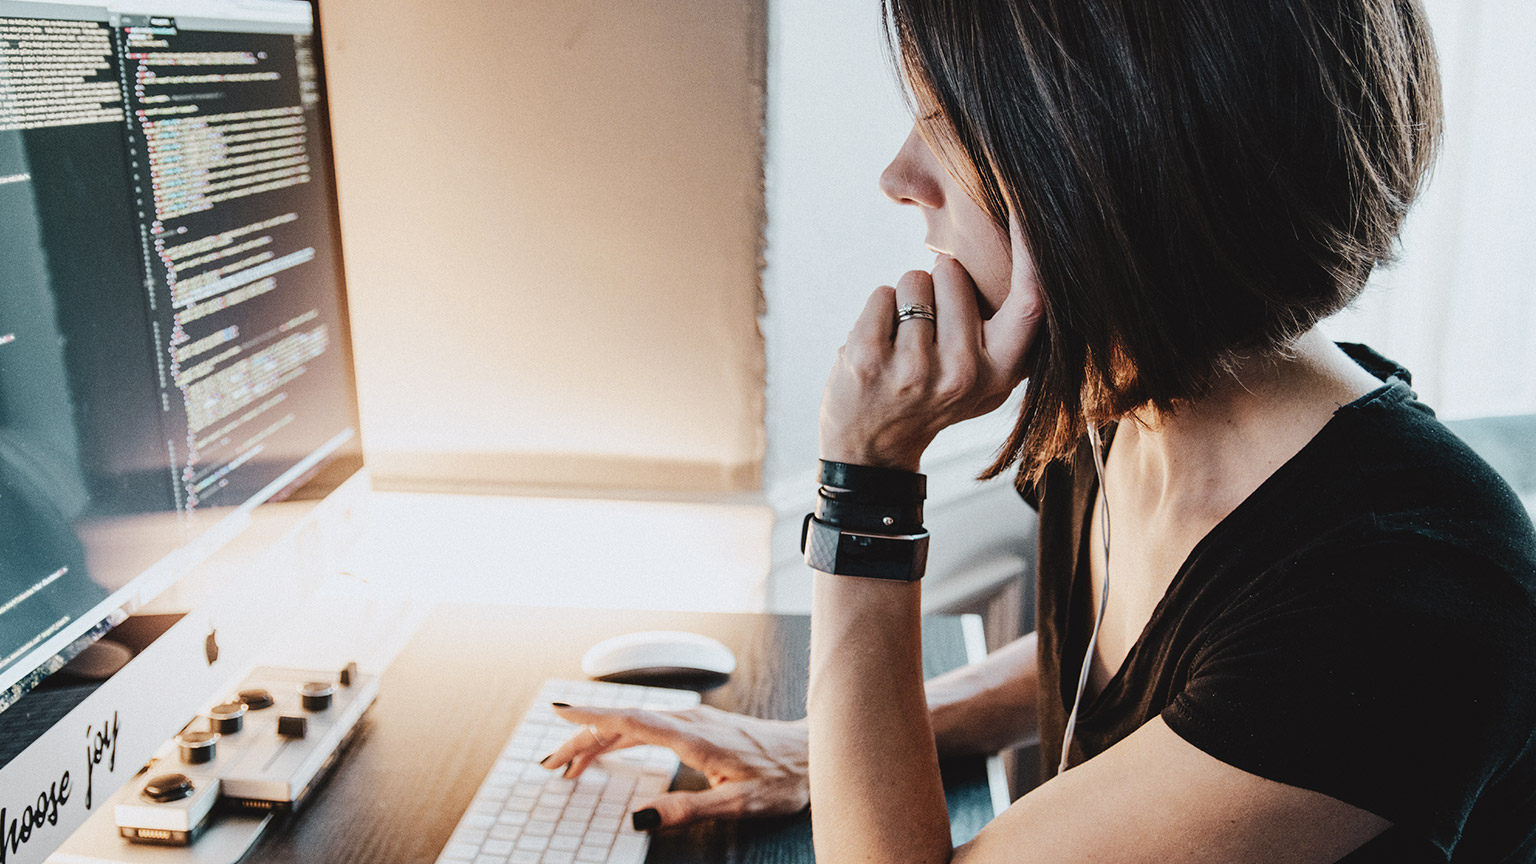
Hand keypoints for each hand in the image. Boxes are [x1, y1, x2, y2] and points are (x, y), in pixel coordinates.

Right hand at [543, 703, 808, 827]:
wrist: (813, 752)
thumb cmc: (783, 778)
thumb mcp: (738, 803)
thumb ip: (687, 810)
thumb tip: (640, 818)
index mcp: (692, 736)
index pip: (630, 722)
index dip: (591, 719)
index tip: (559, 715)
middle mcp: (688, 720)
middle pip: (623, 723)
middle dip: (583, 740)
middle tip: (551, 764)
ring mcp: (693, 719)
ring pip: (633, 723)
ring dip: (599, 740)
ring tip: (570, 764)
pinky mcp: (698, 724)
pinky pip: (647, 725)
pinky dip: (620, 737)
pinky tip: (611, 748)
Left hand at [819, 214, 1042, 470]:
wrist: (872, 450)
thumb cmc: (934, 398)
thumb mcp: (986, 378)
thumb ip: (1009, 329)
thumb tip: (1033, 250)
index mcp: (1002, 372)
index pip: (1031, 302)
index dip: (1033, 251)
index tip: (1028, 207)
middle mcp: (964, 373)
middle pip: (954, 273)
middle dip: (938, 282)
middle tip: (930, 333)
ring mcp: (915, 369)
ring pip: (915, 279)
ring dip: (906, 300)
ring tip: (904, 344)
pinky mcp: (870, 359)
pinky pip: (883, 294)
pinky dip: (878, 311)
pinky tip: (879, 348)